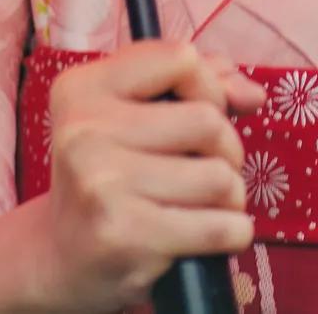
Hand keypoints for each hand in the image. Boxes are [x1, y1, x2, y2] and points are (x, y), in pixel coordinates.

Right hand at [0, 41, 264, 313]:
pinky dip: (233, 232)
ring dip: (230, 195)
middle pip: (208, 120)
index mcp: (82, 89)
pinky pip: (220, 226)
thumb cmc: (114, 175)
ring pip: (220, 176)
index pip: (181, 58)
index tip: (200, 112)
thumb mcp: (137, 114)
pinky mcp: (124, 236)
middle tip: (204, 169)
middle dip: (226, 148)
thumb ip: (199, 85)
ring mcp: (101, 184)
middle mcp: (83, 132)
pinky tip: (210, 234)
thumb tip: (252, 94)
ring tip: (203, 205)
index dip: (209, 87)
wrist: (64, 258)